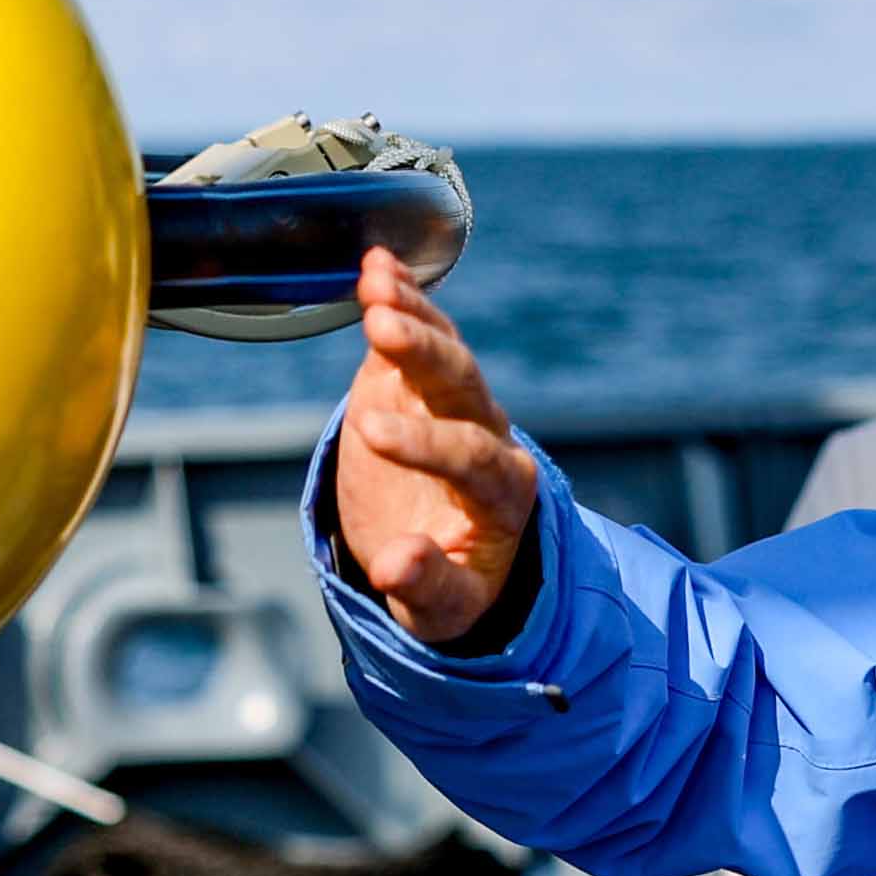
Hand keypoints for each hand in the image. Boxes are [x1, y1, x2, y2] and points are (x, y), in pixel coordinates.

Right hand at [332, 247, 538, 645]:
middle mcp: (488, 434)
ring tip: (374, 284)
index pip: (471, 456)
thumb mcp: (441, 610)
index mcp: (504, 492)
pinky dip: (400, 297)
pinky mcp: (419, 380)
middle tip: (380, 330)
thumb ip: (426, 587)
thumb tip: (396, 565)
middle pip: (464, 384)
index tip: (371, 434)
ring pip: (443, 347)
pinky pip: (419, 331)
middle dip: (425, 354)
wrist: (440, 550)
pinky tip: (374, 265)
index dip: (425, 443)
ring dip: (412, 312)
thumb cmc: (447, 586)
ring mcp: (454, 400)